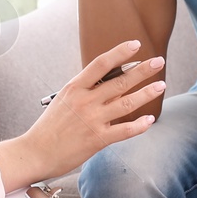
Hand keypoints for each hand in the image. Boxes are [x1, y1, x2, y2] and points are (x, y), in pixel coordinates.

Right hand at [0, 40, 162, 189]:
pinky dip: (139, 125)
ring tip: (161, 85)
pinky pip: (124, 130)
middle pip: (120, 81)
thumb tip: (111, 82)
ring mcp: (92, 120)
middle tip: (159, 61)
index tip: (136, 45)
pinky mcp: (97, 139)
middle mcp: (85, 101)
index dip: (121, 52)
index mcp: (75, 87)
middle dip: (142, 70)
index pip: (102, 63)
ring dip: (147, 93)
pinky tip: (150, 120)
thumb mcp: (64, 99)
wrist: (35, 152)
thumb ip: (86, 90)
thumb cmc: (49, 126)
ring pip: (127, 103)